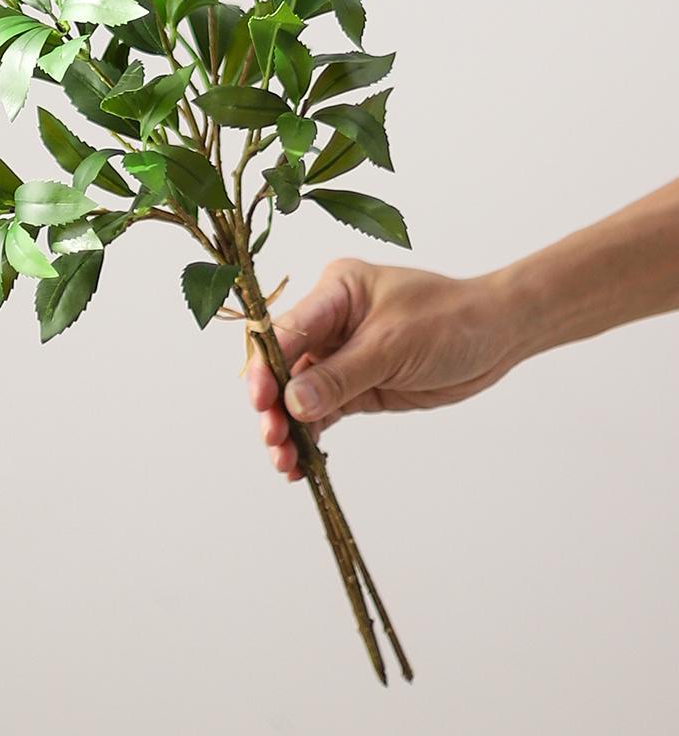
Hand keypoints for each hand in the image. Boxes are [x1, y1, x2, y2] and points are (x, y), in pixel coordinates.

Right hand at [247, 259, 520, 479]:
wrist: (496, 336)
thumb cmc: (450, 321)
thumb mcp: (393, 345)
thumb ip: (341, 375)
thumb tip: (292, 404)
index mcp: (334, 292)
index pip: (288, 328)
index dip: (267, 364)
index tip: (260, 400)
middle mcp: (329, 322)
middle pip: (284, 365)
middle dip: (274, 404)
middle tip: (273, 438)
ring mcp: (339, 356)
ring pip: (298, 395)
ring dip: (288, 429)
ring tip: (285, 462)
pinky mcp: (353, 386)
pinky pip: (321, 413)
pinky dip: (309, 437)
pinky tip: (299, 465)